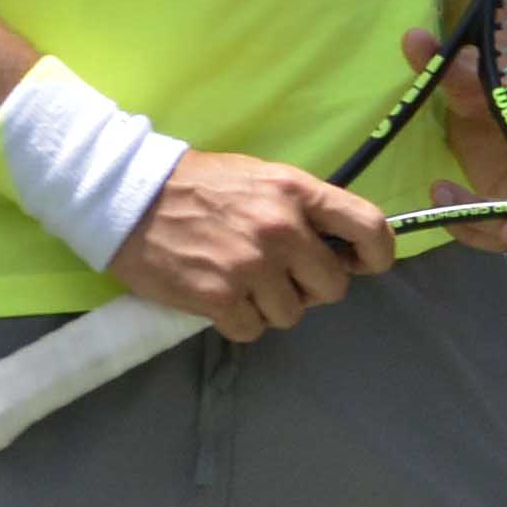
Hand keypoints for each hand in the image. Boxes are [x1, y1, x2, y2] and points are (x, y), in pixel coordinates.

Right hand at [106, 151, 394, 341]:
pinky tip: (219, 296)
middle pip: (333, 286)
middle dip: (312, 287)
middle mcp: (281, 229)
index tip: (366, 265)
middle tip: (281, 275)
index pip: (369, 227)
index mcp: (297, 193)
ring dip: (271, 305)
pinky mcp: (217, 297)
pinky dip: (238, 321)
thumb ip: (305, 208)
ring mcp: (250, 266)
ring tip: (241, 281)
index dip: (378, 255)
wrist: (128, 196)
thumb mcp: (263, 177)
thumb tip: (342, 247)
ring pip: (292, 314)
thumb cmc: (200, 185)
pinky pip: (252, 330)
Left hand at [406, 24, 506, 251]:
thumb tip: (412, 37)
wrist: (486, 102)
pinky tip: (444, 207)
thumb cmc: (500, 86)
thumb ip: (452, 68)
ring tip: (445, 202)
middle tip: (506, 224)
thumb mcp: (477, 79)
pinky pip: (501, 228)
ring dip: (490, 226)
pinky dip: (475, 230)